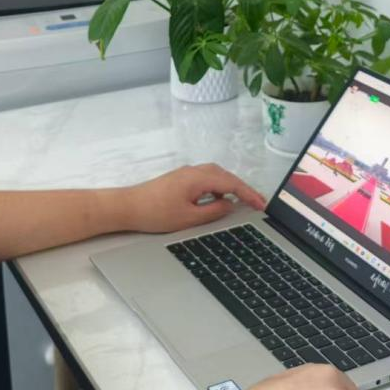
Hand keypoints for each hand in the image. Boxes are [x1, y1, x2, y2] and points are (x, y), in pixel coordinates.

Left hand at [122, 163, 266, 233]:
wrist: (127, 207)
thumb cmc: (155, 213)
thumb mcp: (188, 218)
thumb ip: (213, 211)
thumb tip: (229, 205)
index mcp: (198, 178)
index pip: (231, 184)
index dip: (249, 194)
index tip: (261, 204)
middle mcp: (194, 171)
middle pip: (226, 176)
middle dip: (243, 188)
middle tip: (256, 203)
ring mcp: (186, 173)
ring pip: (216, 175)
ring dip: (230, 186)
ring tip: (241, 202)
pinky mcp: (180, 179)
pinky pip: (206, 178)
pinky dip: (217, 186)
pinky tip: (218, 198)